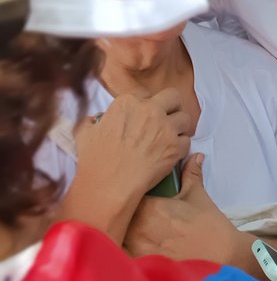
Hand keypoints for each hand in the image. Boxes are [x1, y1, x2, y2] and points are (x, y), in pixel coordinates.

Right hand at [75, 87, 190, 203]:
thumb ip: (92, 121)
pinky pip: (186, 141)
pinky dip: (180, 148)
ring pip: (185, 118)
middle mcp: (150, 109)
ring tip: (172, 138)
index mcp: (128, 102)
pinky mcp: (175, 147)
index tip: (144, 118)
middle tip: (168, 119)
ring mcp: (165, 128)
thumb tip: (96, 120)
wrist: (109, 184)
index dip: (147, 107)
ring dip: (179, 128)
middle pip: (173, 97)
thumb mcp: (85, 133)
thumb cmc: (95, 160)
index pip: (146, 96)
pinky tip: (171, 154)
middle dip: (172, 106)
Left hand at [124, 153, 240, 264]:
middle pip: (117, 218)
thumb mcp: (198, 196)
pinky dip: (120, 254)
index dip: (124, 197)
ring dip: (118, 234)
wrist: (222, 258)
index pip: (124, 197)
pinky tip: (128, 252)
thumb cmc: (209, 226)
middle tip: (125, 214)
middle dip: (119, 215)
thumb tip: (195, 155)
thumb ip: (191, 174)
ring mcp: (138, 250)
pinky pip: (121, 259)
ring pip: (116, 238)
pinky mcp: (141, 268)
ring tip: (125, 232)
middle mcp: (139, 228)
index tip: (127, 197)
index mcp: (149, 207)